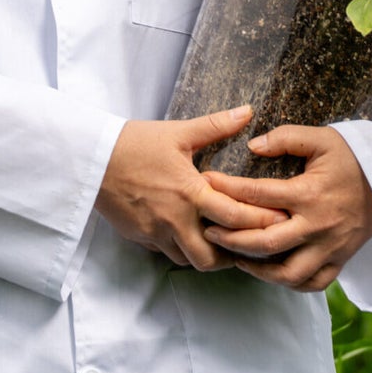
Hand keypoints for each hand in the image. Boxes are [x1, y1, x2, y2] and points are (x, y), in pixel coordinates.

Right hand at [94, 106, 285, 270]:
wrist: (92, 159)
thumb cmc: (135, 142)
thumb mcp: (179, 132)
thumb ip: (216, 126)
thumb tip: (246, 111)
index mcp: (190, 192)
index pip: (233, 216)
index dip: (260, 223)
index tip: (279, 223)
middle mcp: (174, 219)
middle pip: (213, 256)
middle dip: (234, 254)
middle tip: (251, 244)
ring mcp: (155, 232)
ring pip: (189, 260)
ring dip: (208, 255)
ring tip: (223, 244)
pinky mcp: (140, 237)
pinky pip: (166, 253)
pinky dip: (182, 250)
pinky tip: (191, 236)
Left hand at [200, 126, 371, 292]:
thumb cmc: (355, 157)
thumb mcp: (323, 138)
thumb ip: (287, 138)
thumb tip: (253, 146)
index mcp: (309, 193)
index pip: (258, 194)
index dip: (227, 189)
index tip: (205, 183)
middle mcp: (317, 225)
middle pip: (265, 242)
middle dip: (231, 239)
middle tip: (208, 230)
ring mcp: (329, 248)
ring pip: (287, 273)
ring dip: (257, 270)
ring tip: (236, 257)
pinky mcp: (340, 260)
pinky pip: (312, 284)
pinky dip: (289, 283)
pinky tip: (270, 272)